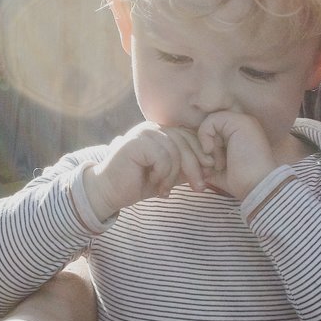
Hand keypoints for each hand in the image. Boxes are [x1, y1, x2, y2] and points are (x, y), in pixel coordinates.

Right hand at [85, 121, 211, 218]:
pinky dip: (162, 174)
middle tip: (199, 188)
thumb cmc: (139, 183)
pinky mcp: (136, 142)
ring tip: (165, 189)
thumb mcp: (170, 174)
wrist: (108, 192)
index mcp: (162, 131)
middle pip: (187, 143)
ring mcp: (144, 132)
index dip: (203, 155)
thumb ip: (187, 166)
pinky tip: (154, 184)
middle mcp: (154, 127)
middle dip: (196, 168)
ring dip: (174, 176)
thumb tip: (212, 165)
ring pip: (176, 152)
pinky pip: (163, 158)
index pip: (192, 137)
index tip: (209, 176)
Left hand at [197, 111, 277, 199]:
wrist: (257, 186)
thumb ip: (206, 156)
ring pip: (210, 123)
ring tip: (215, 161)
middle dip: (206, 145)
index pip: (214, 130)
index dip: (206, 145)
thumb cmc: (241, 181)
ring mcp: (243, 120)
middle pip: (211, 127)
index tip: (210, 165)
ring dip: (207, 143)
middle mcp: (243, 124)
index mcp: (241, 133)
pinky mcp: (239, 121)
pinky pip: (210, 121)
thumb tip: (186, 153)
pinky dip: (205, 136)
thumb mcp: (218, 167)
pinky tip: (211, 151)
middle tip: (213, 164)